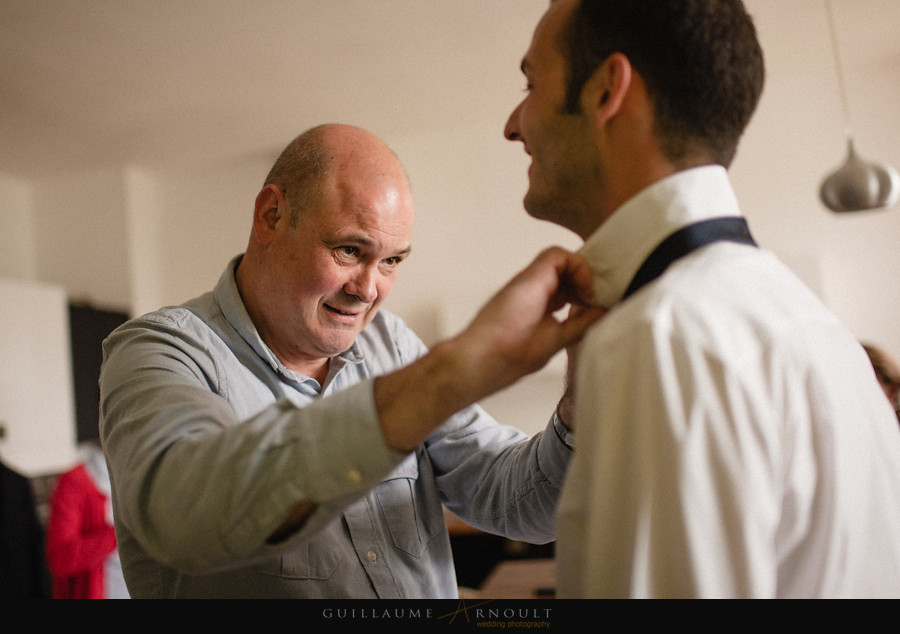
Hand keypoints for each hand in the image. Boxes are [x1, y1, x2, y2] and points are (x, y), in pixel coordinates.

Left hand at [374, 247, 603, 452]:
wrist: (473, 366)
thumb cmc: (503, 353)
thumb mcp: (552, 340)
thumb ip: (580, 324)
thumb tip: (603, 313)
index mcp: (531, 284)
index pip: (560, 256)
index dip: (582, 269)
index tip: (590, 293)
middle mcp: (524, 285)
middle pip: (559, 266)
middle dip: (581, 279)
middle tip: (594, 300)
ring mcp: (520, 297)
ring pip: (553, 282)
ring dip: (572, 291)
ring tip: (586, 311)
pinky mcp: (518, 311)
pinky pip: (545, 296)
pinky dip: (561, 302)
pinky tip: (569, 320)